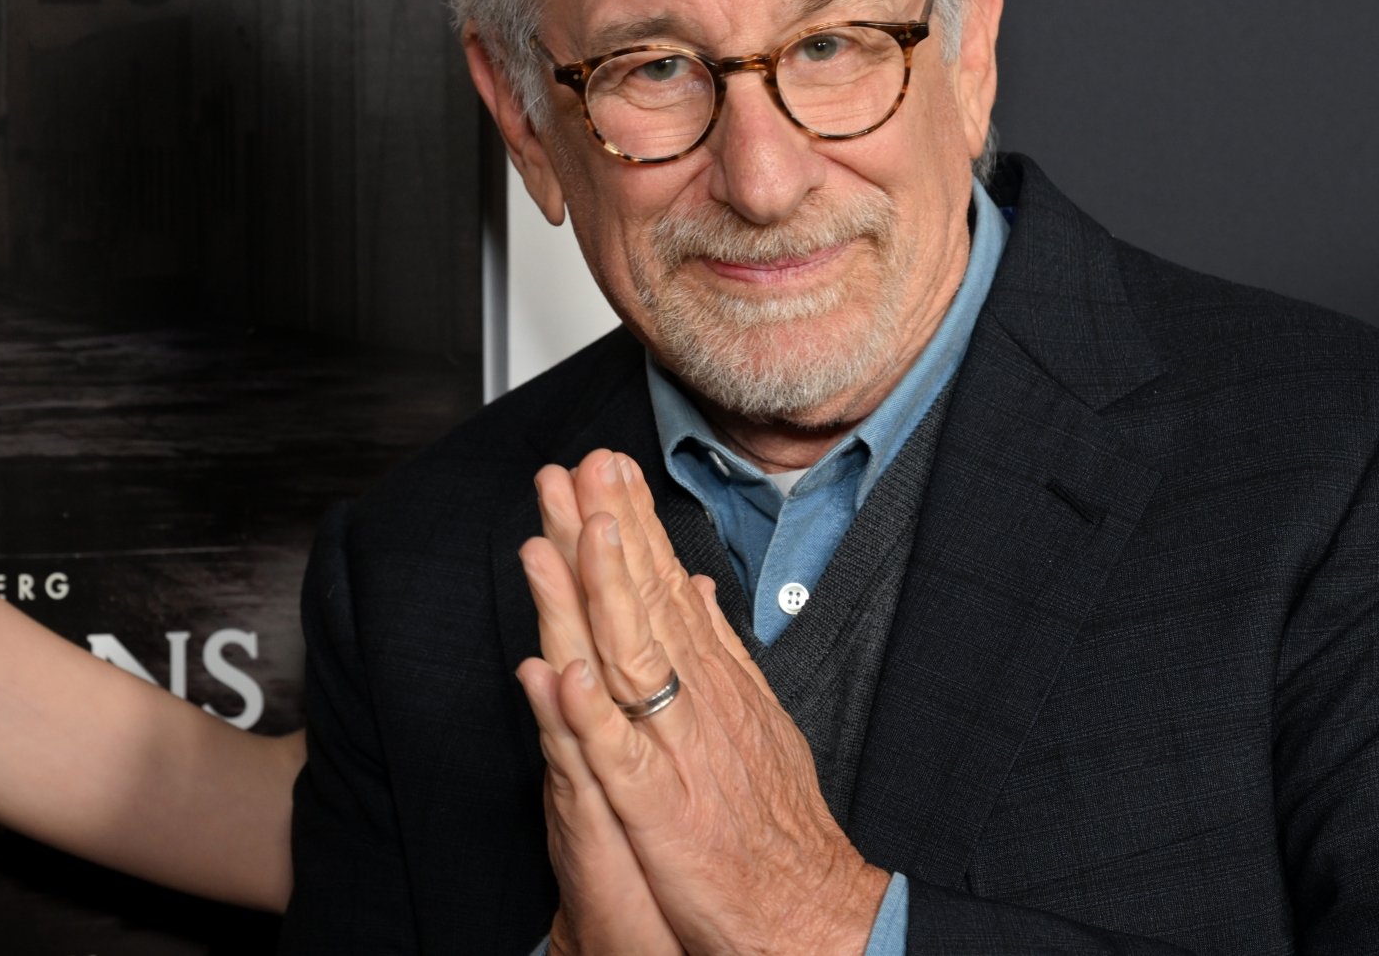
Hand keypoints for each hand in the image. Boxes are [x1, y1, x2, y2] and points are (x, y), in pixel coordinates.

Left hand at [532, 451, 886, 955]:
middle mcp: (700, 703)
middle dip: (606, 530)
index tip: (605, 468)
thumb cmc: (778, 825)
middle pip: (644, 604)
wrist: (813, 911)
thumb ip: (719, 652)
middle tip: (575, 466)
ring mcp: (680, 753)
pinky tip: (564, 670)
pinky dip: (592, 714)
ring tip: (567, 531)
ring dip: (598, 592)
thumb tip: (696, 588)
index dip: (633, 524)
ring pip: (630, 658)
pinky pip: (619, 757)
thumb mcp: (757, 720)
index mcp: (716, 682)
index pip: (667, 587)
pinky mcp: (661, 812)